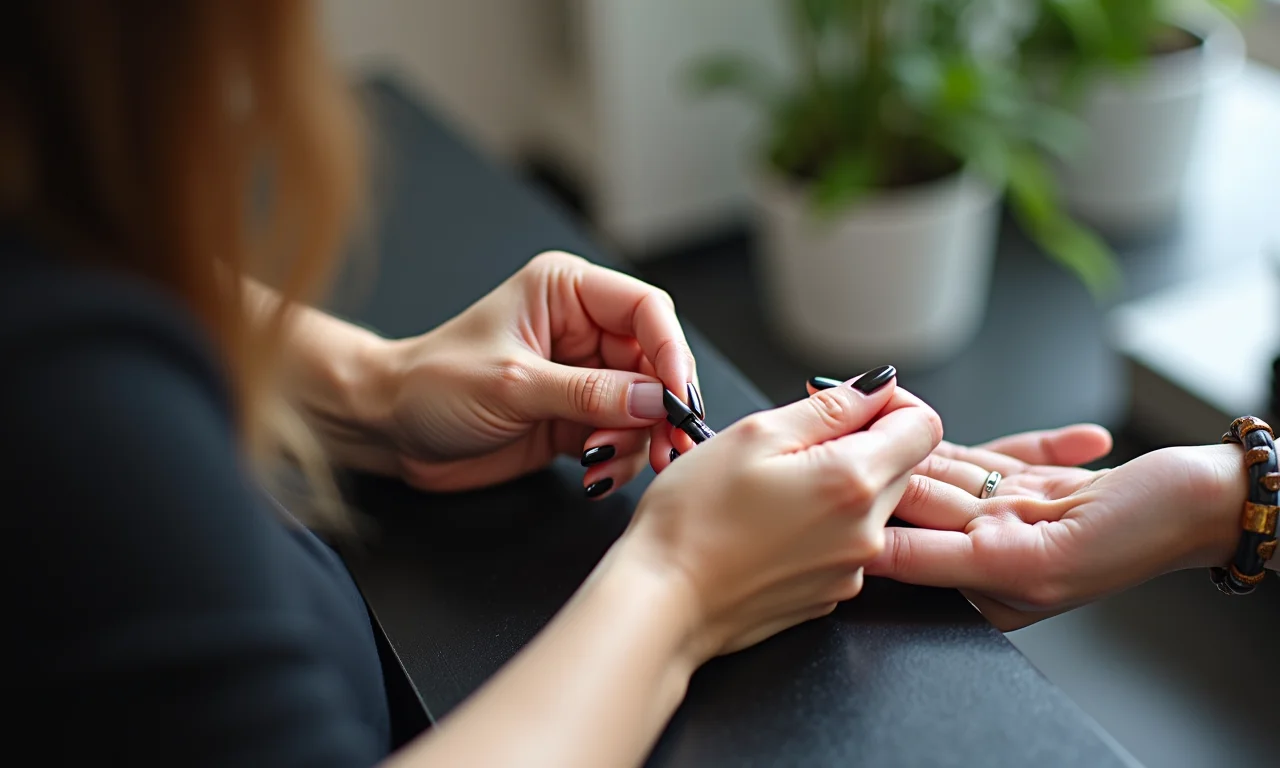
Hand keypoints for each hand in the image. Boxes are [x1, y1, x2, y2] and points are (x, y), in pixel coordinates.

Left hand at [368, 251, 699, 492]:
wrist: (389, 428)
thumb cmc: (432, 384)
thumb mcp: (513, 384)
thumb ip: (589, 392)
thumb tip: (656, 401)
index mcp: (568, 292)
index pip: (647, 310)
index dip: (672, 352)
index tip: (678, 397)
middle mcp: (583, 329)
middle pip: (655, 363)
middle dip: (661, 408)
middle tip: (666, 447)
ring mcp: (582, 376)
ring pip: (644, 406)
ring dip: (638, 440)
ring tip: (605, 465)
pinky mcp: (576, 418)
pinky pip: (621, 437)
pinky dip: (618, 458)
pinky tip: (593, 474)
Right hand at [617, 371, 943, 657]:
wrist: (664, 600)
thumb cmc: (693, 517)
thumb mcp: (755, 435)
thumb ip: (830, 407)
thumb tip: (878, 386)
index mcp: (853, 480)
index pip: (923, 425)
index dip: (889, 403)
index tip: (845, 404)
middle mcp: (867, 530)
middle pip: (902, 464)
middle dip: (860, 442)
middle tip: (793, 445)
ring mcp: (852, 569)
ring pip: (873, 504)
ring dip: (839, 484)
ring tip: (774, 489)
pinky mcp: (831, 593)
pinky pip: (847, 542)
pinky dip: (822, 525)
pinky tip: (770, 526)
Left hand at [869, 427, 1246, 629]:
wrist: (1212, 501)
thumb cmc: (1140, 538)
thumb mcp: (1025, 559)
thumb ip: (942, 559)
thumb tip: (870, 549)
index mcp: (984, 587)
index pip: (905, 539)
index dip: (868, 496)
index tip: (830, 458)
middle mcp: (994, 554)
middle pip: (924, 495)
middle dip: (892, 449)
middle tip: (850, 404)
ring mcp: (1016, 517)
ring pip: (950, 465)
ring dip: (924, 429)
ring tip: (888, 393)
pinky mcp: (1039, 486)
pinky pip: (996, 454)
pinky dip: (993, 433)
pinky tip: (983, 421)